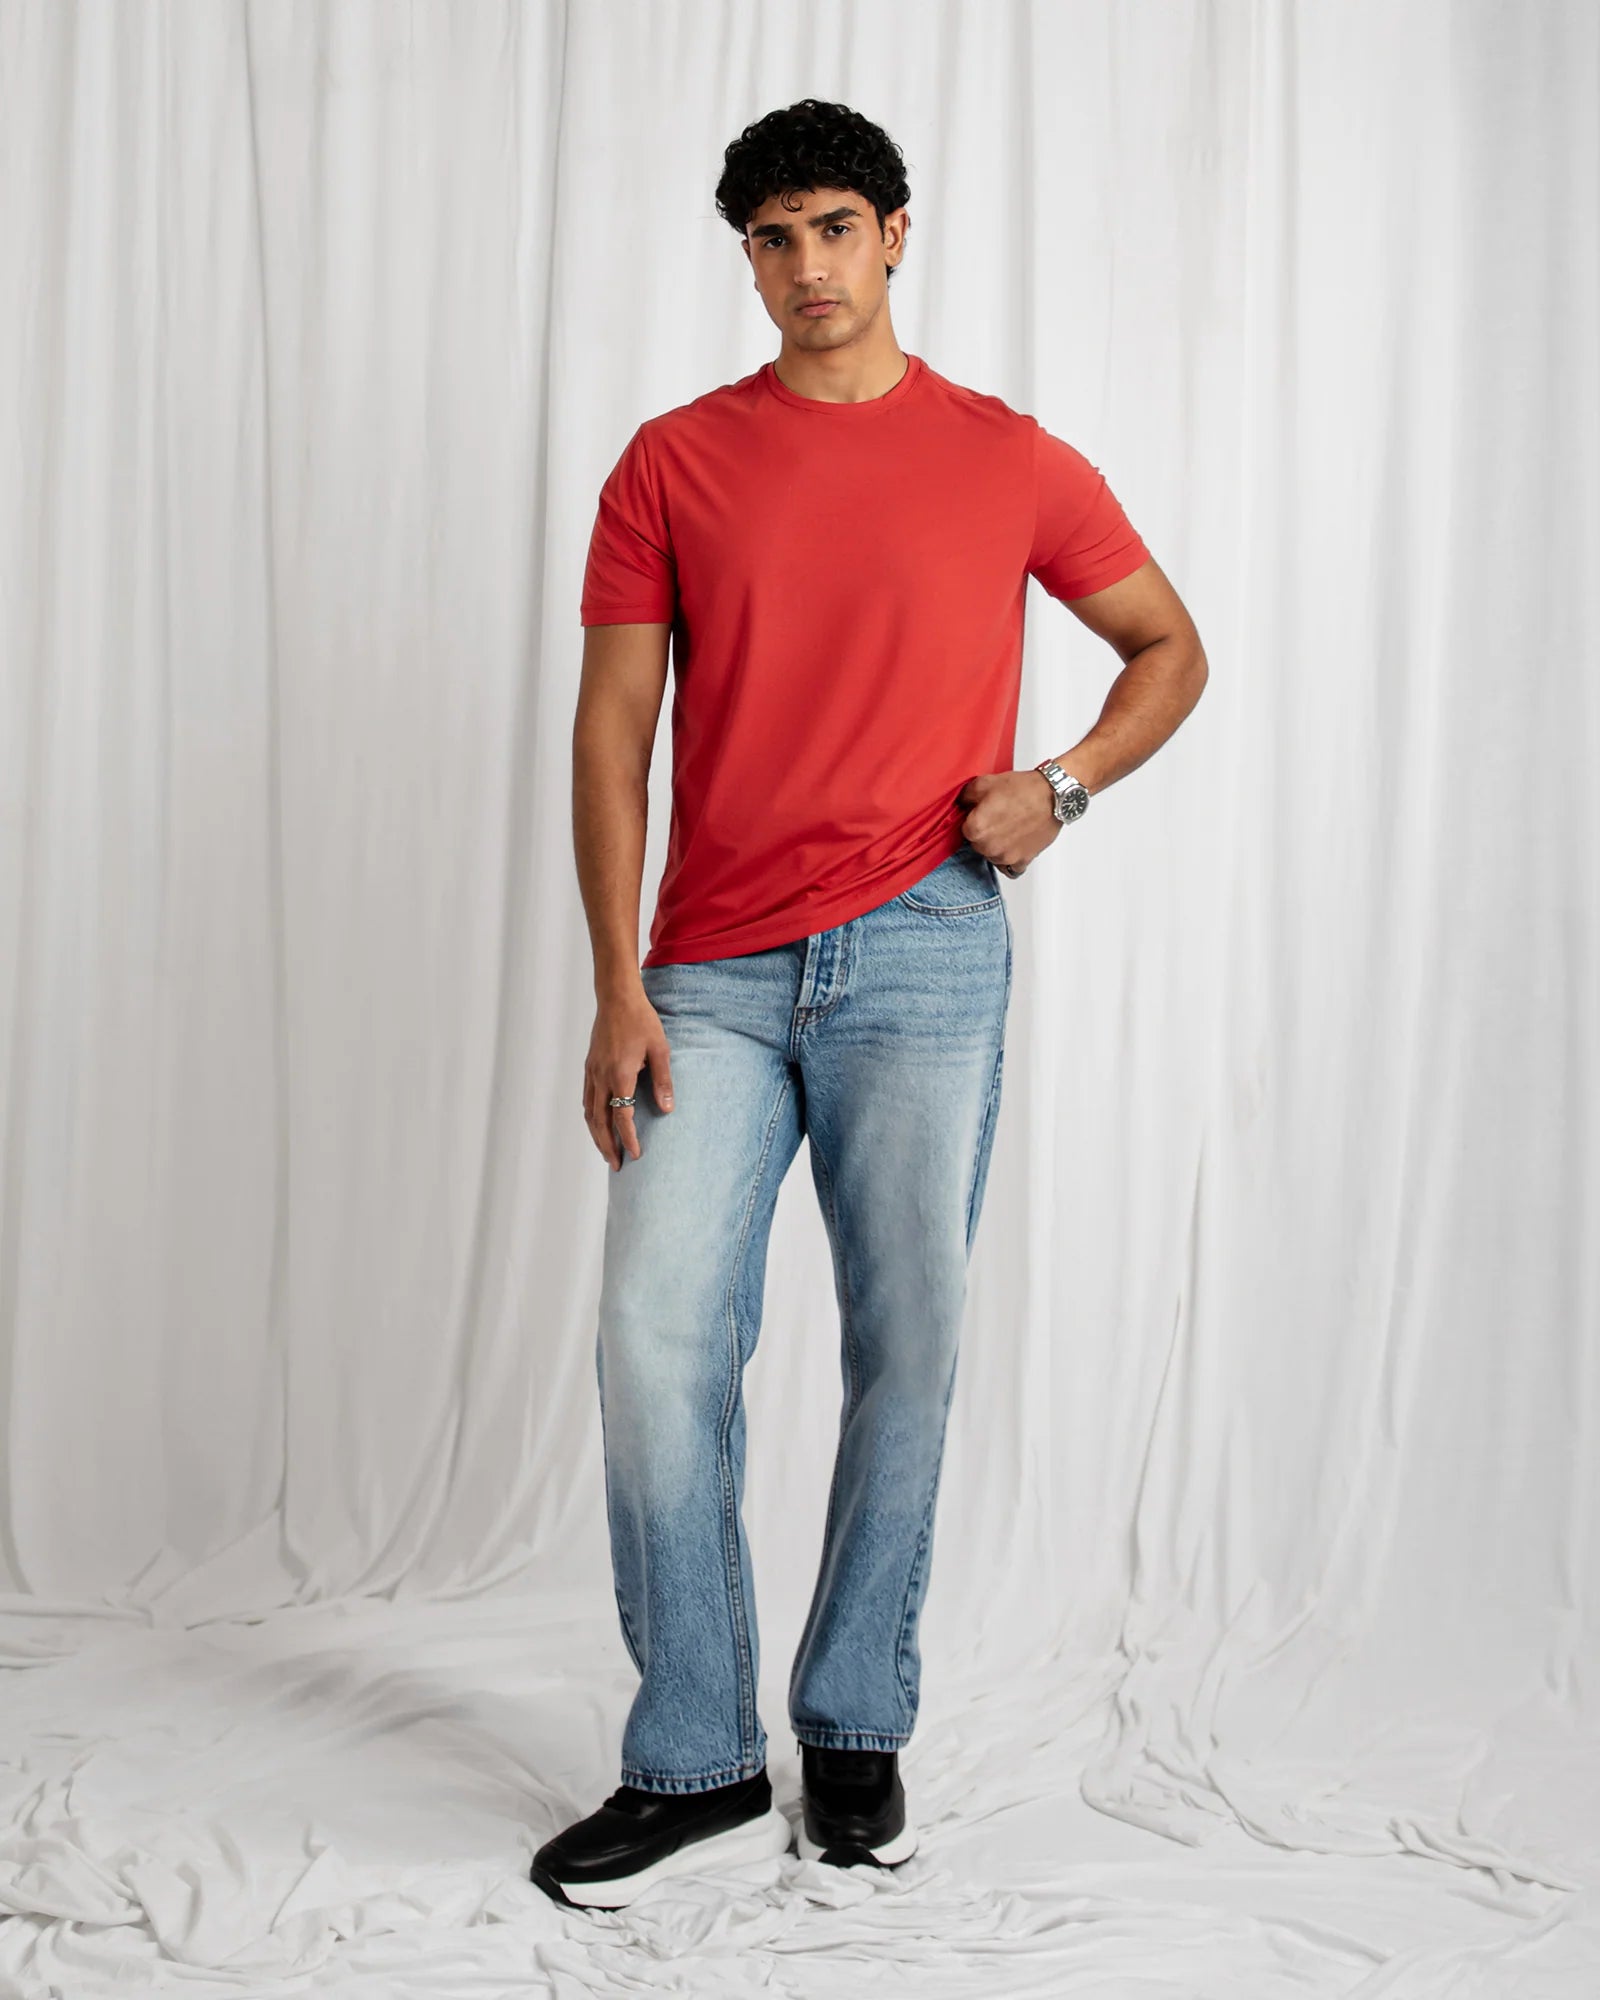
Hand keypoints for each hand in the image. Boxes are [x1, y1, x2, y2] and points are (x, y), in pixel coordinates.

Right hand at [584, 989, 674, 1170]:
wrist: (617, 998)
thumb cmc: (642, 1021)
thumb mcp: (660, 1050)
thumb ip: (663, 1081)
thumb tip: (667, 1110)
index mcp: (620, 1075)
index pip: (622, 1117)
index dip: (628, 1139)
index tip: (635, 1155)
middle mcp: (601, 1077)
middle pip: (600, 1122)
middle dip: (607, 1146)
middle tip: (617, 1166)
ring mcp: (592, 1072)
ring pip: (589, 1113)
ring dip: (597, 1135)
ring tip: (606, 1152)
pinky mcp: (589, 1066)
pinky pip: (586, 1099)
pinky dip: (591, 1118)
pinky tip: (597, 1124)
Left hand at [956, 769, 1061, 876]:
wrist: (1053, 796)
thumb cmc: (1023, 789)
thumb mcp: (985, 782)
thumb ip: (965, 796)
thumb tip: (961, 803)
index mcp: (976, 829)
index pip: (965, 830)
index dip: (974, 820)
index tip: (983, 813)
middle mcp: (989, 847)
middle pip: (978, 845)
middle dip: (985, 834)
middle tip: (999, 819)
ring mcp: (1006, 856)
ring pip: (992, 856)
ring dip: (997, 847)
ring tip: (1010, 827)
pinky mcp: (1023, 861)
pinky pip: (1010, 867)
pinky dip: (1012, 858)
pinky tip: (1016, 843)